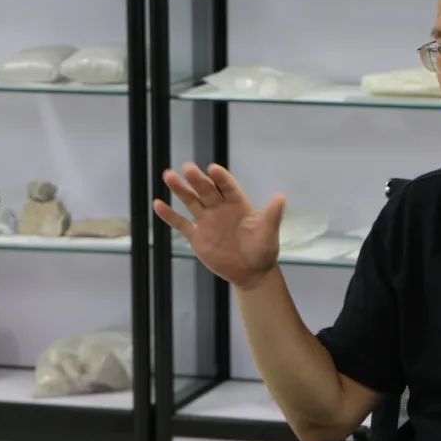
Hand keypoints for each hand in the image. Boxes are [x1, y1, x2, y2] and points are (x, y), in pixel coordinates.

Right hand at [153, 163, 284, 289]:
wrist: (251, 273)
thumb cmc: (263, 250)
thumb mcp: (269, 233)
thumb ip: (272, 215)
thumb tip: (281, 197)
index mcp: (238, 204)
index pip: (228, 187)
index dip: (221, 178)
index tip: (213, 169)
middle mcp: (220, 208)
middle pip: (206, 190)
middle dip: (197, 180)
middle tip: (188, 168)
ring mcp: (207, 221)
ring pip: (191, 201)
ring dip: (180, 189)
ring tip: (168, 175)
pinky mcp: (197, 236)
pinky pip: (180, 223)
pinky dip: (169, 215)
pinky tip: (158, 204)